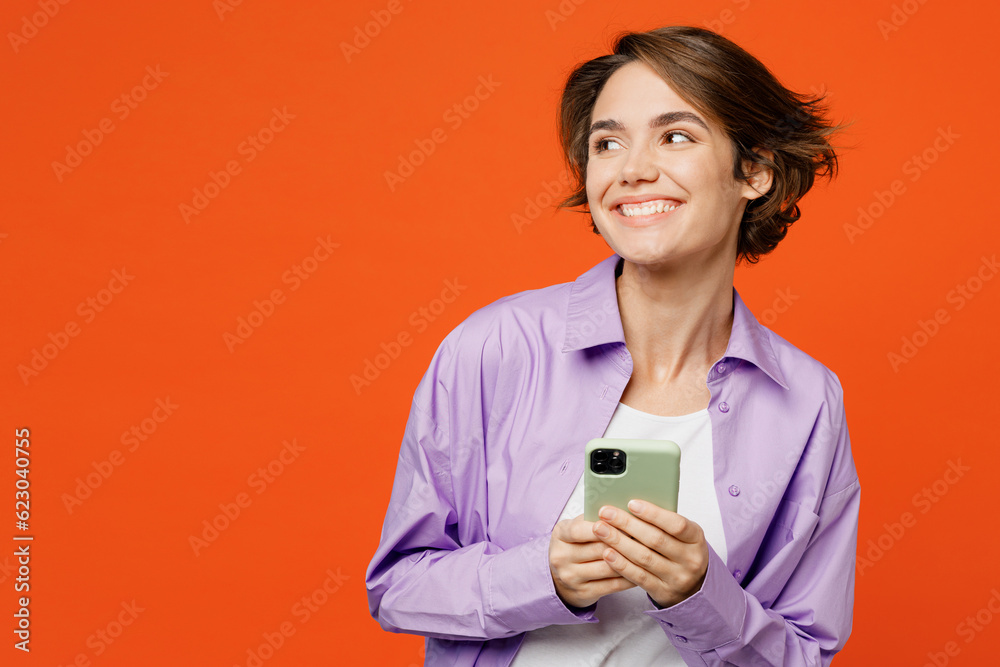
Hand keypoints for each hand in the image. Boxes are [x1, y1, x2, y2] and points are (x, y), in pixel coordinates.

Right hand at [549, 513, 636, 608]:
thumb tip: (623, 511)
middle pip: (597, 549)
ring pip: (608, 568)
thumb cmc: (576, 545)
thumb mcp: (576, 528)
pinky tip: (642, 570)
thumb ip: (593, 519)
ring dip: (630, 560)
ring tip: (647, 552)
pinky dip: (629, 577)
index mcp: (559, 535)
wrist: (561, 578)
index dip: (601, 526)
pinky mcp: (584, 593)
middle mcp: (561, 557)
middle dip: (623, 542)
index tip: (621, 520)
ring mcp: (571, 577)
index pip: (579, 530)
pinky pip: (612, 585)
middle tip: (645, 536)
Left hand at [591, 500, 708, 607]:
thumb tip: (630, 505)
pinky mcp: (663, 592)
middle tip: (606, 513)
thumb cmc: (681, 551)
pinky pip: (639, 577)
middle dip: (627, 524)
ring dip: (619, 542)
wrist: (694, 587)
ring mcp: (677, 578)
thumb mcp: (683, 535)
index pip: (676, 524)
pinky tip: (607, 553)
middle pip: (655, 540)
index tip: (631, 503)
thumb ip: (663, 522)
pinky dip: (621, 564)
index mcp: (696, 539)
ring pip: (644, 558)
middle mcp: (690, 559)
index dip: (653, 514)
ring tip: (600, 529)